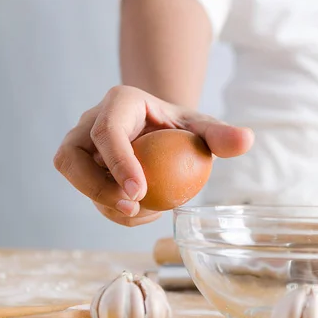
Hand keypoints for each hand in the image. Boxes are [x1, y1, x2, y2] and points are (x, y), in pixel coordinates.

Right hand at [54, 85, 253, 225]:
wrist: (166, 132)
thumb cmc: (184, 128)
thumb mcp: (204, 128)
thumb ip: (221, 135)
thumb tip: (247, 140)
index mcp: (120, 103)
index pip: (108, 130)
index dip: (119, 162)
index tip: (141, 192)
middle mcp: (92, 121)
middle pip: (71, 155)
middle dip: (95, 186)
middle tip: (132, 208)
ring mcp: (84, 145)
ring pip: (74, 176)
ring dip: (103, 202)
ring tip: (143, 213)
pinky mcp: (86, 168)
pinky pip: (88, 192)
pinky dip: (112, 209)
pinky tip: (144, 214)